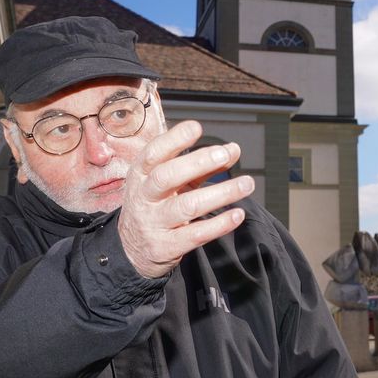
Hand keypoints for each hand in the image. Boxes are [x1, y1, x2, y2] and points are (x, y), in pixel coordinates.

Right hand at [116, 120, 251, 278]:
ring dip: (220, 193)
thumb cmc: (156, 206)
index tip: (196, 127)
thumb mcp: (171, 183)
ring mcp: (154, 223)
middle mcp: (144, 197)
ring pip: (187, 206)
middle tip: (224, 155)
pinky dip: (219, 224)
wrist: (132, 250)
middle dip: (196, 163)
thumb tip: (232, 150)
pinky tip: (237, 214)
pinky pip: (195, 234)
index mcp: (141, 175)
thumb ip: (201, 166)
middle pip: (166, 176)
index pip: (153, 153)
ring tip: (246, 183)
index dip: (173, 139)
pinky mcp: (166, 246)